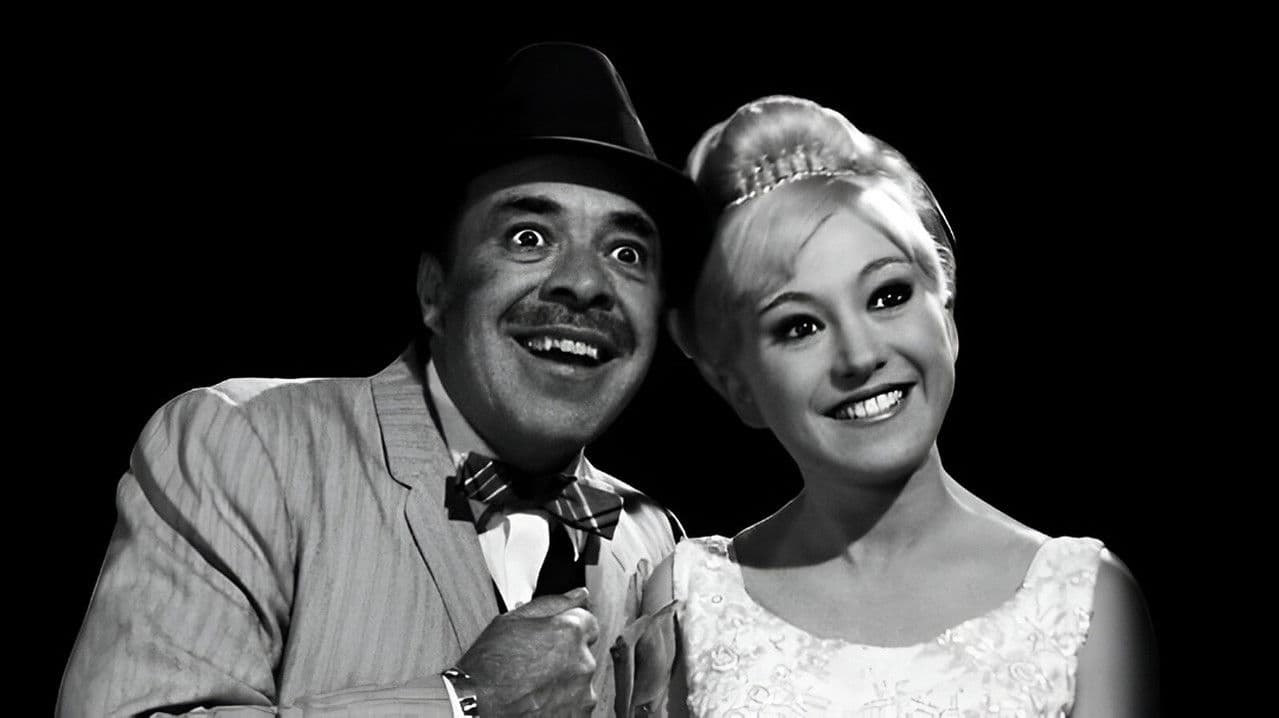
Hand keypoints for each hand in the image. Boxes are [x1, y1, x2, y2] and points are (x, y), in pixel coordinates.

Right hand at [457, 587, 599, 715]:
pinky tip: (539, 700)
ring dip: (565, 682)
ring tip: (534, 685)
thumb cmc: (489, 665)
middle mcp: (582, 662)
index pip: (588, 623)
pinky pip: (577, 705)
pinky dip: (563, 703)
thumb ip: (553, 604)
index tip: (552, 639)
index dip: (568, 630)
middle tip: (536, 664)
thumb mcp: (514, 620)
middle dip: (565, 656)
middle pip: (584, 653)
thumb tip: (579, 594)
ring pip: (580, 681)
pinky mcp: (576, 717)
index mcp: (571, 632)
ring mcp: (582, 694)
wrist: (476, 705)